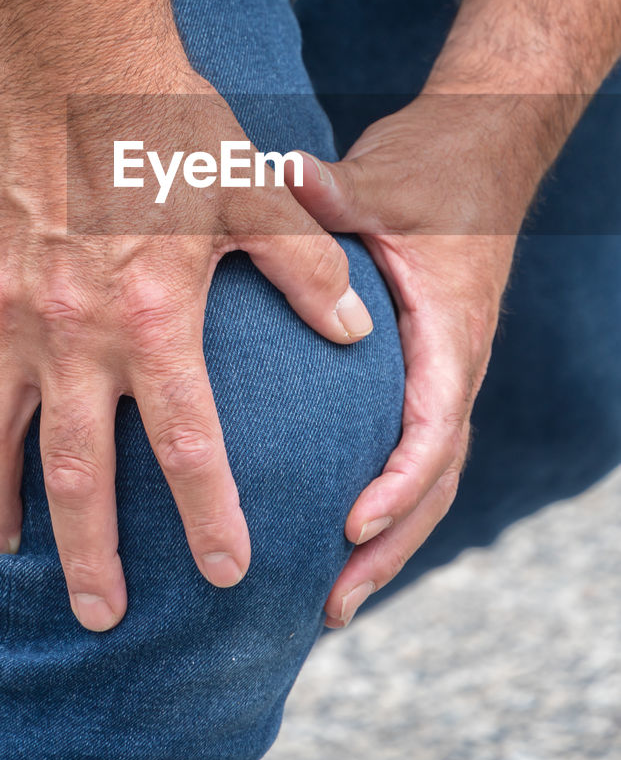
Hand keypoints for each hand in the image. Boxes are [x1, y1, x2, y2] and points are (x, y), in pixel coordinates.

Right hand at [0, 0, 373, 631]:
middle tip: (100, 614)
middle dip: (88, 555)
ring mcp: (5, 310)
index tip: (230, 572)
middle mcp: (71, 332)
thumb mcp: (250, 189)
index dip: (211, 519)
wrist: (58, 46)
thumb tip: (359, 330)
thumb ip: (304, 267)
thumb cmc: (160, 117)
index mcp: (153, 317)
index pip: (188, 448)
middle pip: (76, 473)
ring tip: (6, 548)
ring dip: (1, 499)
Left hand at [289, 92, 547, 626]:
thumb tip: (283, 174)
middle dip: (387, 548)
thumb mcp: (382, 180)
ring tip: (332, 601)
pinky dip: (382, 501)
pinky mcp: (421, 371)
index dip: (396, 484)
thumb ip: (335, 191)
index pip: (433, 427)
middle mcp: (452, 365)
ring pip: (427, 479)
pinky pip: (410, 452)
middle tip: (331, 604)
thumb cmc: (434, 170)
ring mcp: (440, 374)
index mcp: (449, 333)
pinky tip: (335, 532)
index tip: (349, 525)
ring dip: (386, 543)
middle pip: (433, 480)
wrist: (476, 155)